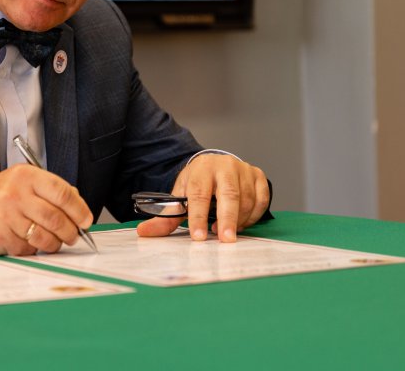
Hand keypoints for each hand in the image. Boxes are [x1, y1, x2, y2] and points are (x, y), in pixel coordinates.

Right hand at [0, 165, 93, 254]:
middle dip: (71, 232)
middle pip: (55, 218)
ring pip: (44, 238)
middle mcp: (15, 194)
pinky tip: (29, 241)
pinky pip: (27, 249)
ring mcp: (6, 216)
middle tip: (73, 235)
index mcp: (26, 176)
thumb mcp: (23, 181)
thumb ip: (51, 190)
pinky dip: (34, 250)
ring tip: (55, 242)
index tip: (86, 220)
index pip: (62, 193)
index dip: (79, 210)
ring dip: (56, 244)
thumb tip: (79, 210)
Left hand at [136, 153, 268, 242]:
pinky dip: (253, 216)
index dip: (198, 215)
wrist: (216, 165)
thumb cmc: (198, 183)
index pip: (199, 192)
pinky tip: (241, 222)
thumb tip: (143, 232)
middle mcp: (224, 166)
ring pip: (246, 199)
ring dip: (238, 220)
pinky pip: (261, 200)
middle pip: (228, 194)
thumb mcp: (181, 195)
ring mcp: (244, 170)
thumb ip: (166, 217)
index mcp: (201, 169)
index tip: (198, 236)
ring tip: (226, 231)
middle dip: (227, 219)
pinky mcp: (258, 176)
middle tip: (224, 240)